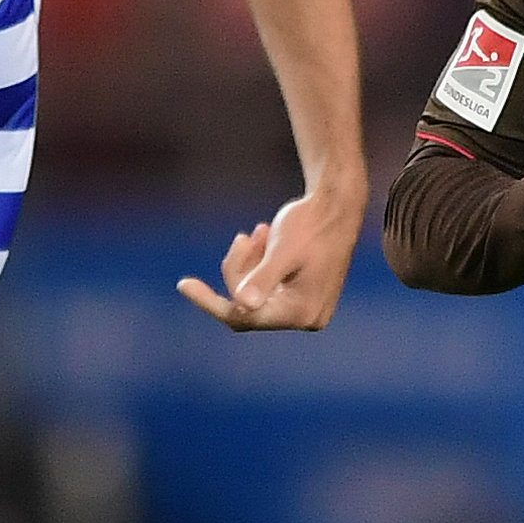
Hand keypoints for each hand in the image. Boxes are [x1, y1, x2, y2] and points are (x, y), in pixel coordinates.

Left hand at [177, 187, 359, 331]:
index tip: (183, 284)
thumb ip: (262, 277)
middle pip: (247, 305)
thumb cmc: (312, 222)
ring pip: (254, 293)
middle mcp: (306, 318)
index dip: (210, 301)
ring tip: (259, 232)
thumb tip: (243, 304)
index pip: (243, 317)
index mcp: (301, 313)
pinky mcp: (303, 295)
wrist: (340, 204)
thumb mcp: (282, 249)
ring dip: (249, 262)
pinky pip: (266, 286)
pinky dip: (260, 262)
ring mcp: (306, 308)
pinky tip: (265, 237)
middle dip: (238, 269)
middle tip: (242, 236)